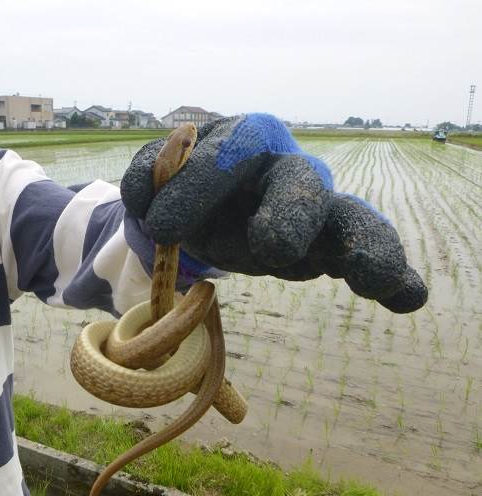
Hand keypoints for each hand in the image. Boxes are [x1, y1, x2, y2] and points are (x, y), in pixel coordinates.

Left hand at [121, 113, 426, 312]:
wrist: (210, 209)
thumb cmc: (188, 191)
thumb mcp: (160, 180)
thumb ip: (150, 178)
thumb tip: (144, 195)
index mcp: (244, 141)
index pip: (228, 153)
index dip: (198, 185)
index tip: (163, 227)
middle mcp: (286, 168)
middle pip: (299, 181)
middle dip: (289, 212)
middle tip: (272, 249)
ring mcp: (315, 207)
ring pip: (346, 216)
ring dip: (364, 246)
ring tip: (376, 278)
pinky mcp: (329, 244)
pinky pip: (363, 250)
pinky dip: (388, 271)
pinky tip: (407, 296)